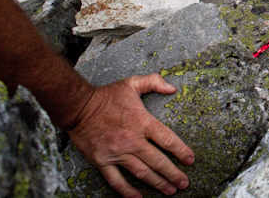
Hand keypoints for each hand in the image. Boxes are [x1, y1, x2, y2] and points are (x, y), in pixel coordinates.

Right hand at [68, 74, 194, 197]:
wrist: (78, 107)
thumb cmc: (106, 96)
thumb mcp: (132, 83)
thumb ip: (155, 82)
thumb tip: (173, 88)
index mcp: (142, 121)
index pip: (167, 139)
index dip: (181, 151)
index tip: (191, 160)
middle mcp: (132, 140)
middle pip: (158, 161)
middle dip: (173, 174)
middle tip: (184, 183)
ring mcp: (117, 152)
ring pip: (142, 173)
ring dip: (157, 183)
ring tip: (170, 191)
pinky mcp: (102, 161)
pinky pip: (116, 181)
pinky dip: (127, 192)